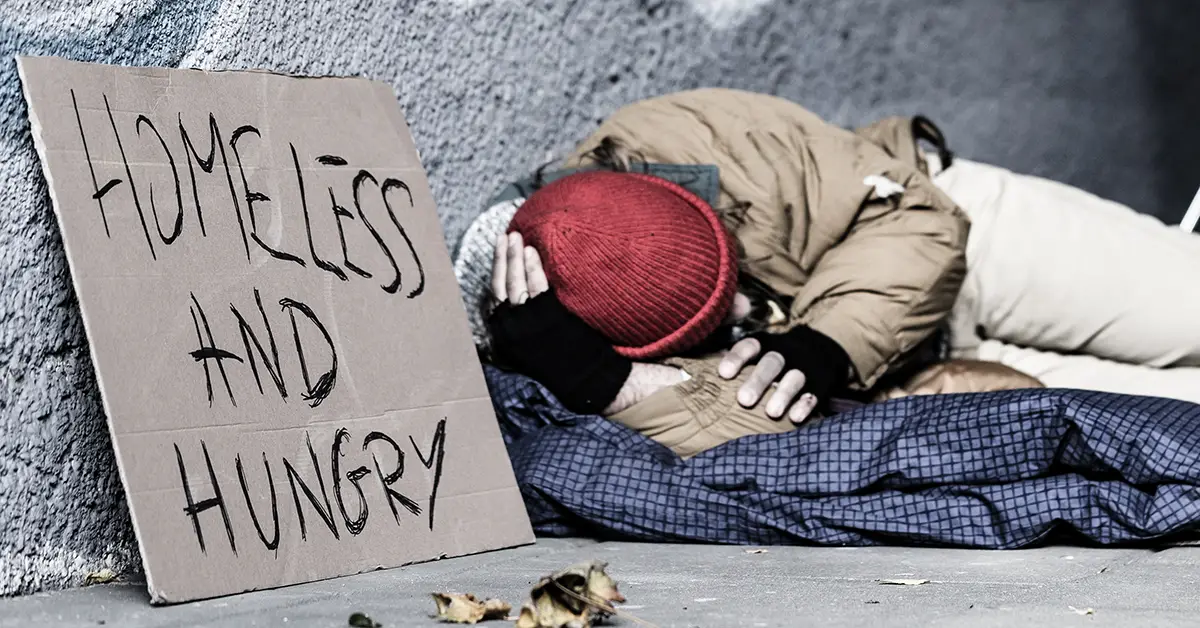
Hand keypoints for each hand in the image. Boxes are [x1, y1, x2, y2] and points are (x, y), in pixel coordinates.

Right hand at [486, 232, 631, 414]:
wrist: (585, 378)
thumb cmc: (561, 359)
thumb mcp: (530, 346)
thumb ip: (519, 325)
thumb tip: (510, 303)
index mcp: (503, 335)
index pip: (493, 297)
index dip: (495, 272)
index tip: (498, 251)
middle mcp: (509, 329)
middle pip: (500, 286)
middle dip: (501, 257)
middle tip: (505, 236)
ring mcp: (526, 323)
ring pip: (515, 282)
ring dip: (514, 256)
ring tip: (516, 238)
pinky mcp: (546, 316)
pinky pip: (536, 286)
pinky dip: (533, 266)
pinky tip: (532, 252)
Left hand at [717, 337, 817, 423]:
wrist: (819, 350)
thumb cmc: (770, 360)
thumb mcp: (754, 354)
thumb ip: (731, 363)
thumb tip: (695, 376)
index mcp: (762, 345)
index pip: (748, 346)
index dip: (736, 358)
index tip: (723, 374)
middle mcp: (783, 353)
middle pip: (771, 362)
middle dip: (758, 381)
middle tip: (744, 400)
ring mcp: (803, 367)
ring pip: (794, 377)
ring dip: (783, 394)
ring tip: (771, 413)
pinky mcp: (819, 383)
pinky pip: (814, 392)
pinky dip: (805, 404)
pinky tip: (795, 418)